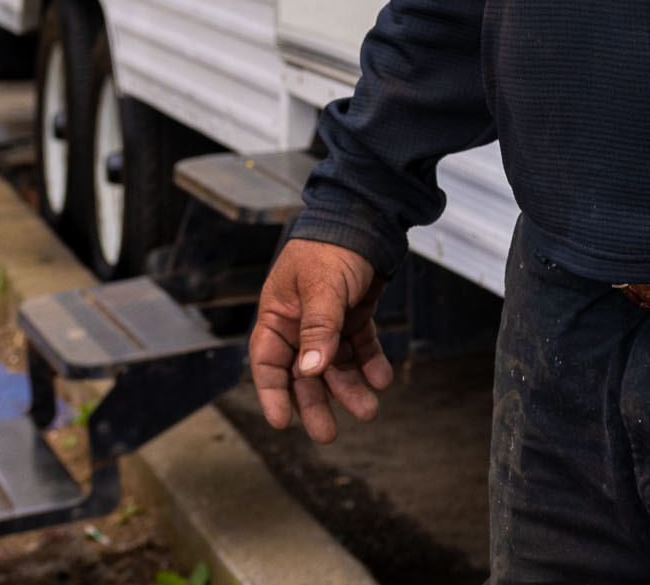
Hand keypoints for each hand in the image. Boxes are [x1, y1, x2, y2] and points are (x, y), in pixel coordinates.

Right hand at [249, 238, 392, 441]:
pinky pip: (360, 346)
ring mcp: (329, 319)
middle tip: (328, 434)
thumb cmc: (333, 245)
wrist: (369, 215)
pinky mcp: (355, 314)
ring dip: (350, 386)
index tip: (281, 423)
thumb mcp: (322, 287)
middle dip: (316, 402)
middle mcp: (301, 321)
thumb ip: (318, 328)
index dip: (272, 394)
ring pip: (335, 364)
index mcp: (279, 313)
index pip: (267, 362)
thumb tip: (311, 371)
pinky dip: (370, 363)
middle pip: (304, 372)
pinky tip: (382, 378)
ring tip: (369, 408)